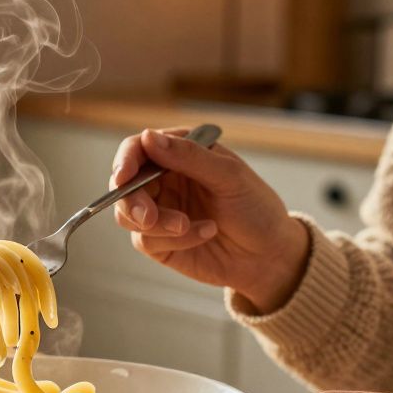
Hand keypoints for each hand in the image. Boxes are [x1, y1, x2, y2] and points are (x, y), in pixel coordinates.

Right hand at [111, 128, 309, 312]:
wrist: (269, 255)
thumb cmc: (256, 208)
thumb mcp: (229, 176)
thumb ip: (188, 156)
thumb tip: (148, 138)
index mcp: (179, 153)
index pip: (138, 149)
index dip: (125, 160)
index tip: (122, 177)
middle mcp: (164, 180)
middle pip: (123, 185)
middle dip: (132, 202)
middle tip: (148, 218)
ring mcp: (160, 211)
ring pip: (128, 215)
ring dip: (155, 224)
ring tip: (187, 226)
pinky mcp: (160, 242)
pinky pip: (146, 240)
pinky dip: (174, 239)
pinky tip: (204, 233)